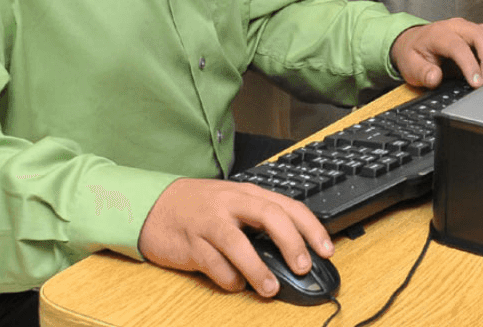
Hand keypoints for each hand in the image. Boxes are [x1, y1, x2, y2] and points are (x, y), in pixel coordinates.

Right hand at [138, 178, 333, 297]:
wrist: (155, 206)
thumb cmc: (201, 207)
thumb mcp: (234, 204)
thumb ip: (260, 221)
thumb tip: (296, 251)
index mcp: (246, 193)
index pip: (286, 204)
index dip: (310, 227)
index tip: (326, 249)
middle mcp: (230, 203)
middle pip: (269, 216)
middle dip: (291, 242)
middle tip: (303, 267)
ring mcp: (210, 222)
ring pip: (239, 243)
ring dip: (258, 269)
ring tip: (271, 289)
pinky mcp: (191, 243)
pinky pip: (214, 265)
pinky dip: (229, 279)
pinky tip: (235, 283)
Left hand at [390, 19, 482, 88]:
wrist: (416, 42)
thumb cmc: (415, 54)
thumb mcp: (410, 66)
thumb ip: (422, 72)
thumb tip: (434, 78)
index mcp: (439, 34)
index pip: (458, 46)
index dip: (470, 65)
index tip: (477, 84)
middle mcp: (458, 26)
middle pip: (482, 35)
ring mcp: (472, 28)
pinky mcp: (482, 32)